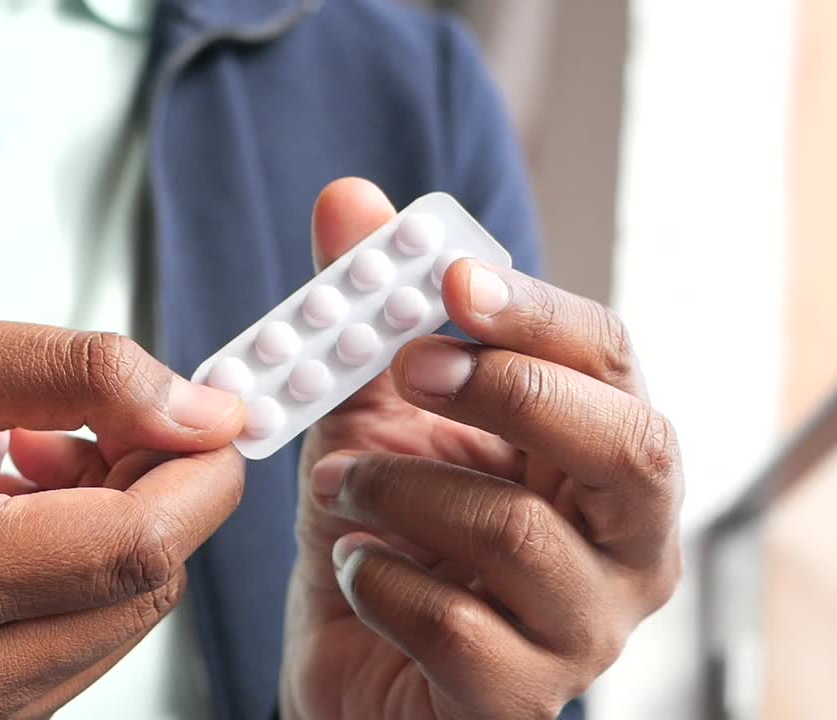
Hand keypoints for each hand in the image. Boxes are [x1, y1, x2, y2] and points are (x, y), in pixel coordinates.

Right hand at [0, 319, 244, 717]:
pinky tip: (38, 530)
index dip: (197, 471)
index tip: (205, 411)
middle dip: (160, 485)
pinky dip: (102, 566)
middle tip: (97, 429)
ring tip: (41, 479)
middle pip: (151, 576)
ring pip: (141, 604)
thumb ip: (83, 374)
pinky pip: (110, 631)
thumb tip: (208, 414)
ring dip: (128, 523)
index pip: (135, 542)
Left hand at [281, 180, 682, 718]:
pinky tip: (353, 567)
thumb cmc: (386, 525)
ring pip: (519, 533)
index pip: (613, 364)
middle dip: (509, 390)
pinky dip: (378, 580)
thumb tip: (349, 199)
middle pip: (629, 447)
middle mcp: (625, 542)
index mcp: (601, 453)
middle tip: (407, 365)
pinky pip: (455, 624)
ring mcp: (586, 628)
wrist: (348, 654)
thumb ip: (370, 312)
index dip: (537, 312)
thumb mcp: (374, 408)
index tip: (447, 277)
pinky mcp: (522, 699)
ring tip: (335, 482)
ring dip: (397, 489)